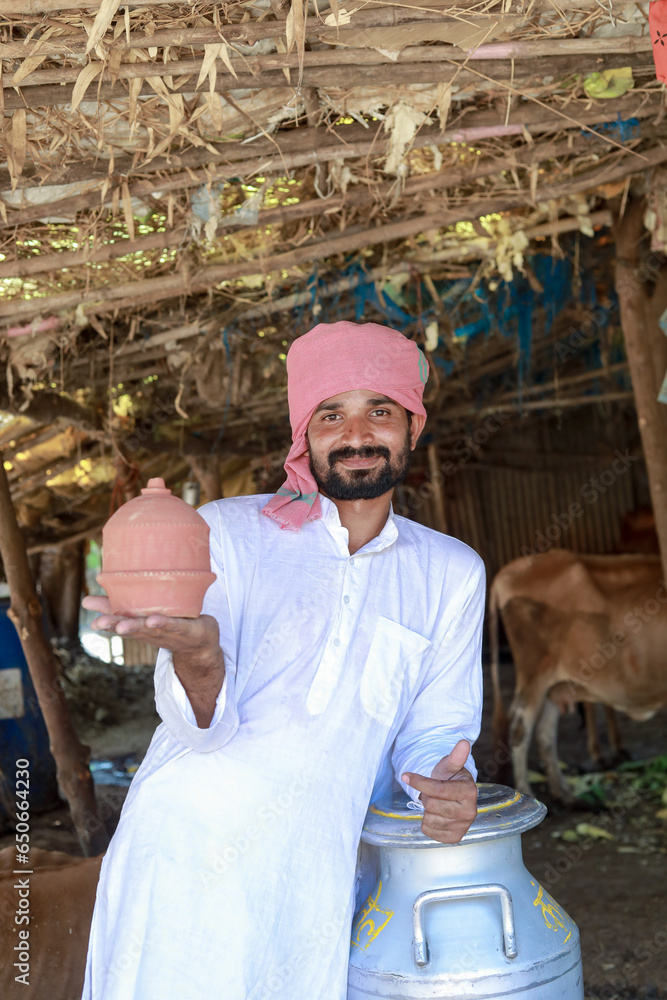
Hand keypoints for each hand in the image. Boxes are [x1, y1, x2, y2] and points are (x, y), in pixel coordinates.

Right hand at [82, 595, 220, 662]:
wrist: (201, 644)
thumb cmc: (172, 622)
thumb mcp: (148, 610)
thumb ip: (128, 598)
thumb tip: (100, 578)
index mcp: (140, 624)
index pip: (119, 618)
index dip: (104, 612)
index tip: (87, 605)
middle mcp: (150, 630)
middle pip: (130, 627)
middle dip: (113, 625)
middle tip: (98, 623)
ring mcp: (168, 631)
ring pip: (148, 629)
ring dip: (134, 628)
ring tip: (120, 626)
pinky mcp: (187, 629)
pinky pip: (174, 625)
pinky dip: (163, 623)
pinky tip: (153, 620)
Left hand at [402, 740, 477, 844]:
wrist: (453, 797)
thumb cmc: (449, 778)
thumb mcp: (449, 766)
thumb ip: (455, 756)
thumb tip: (464, 742)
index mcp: (469, 791)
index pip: (438, 789)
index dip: (419, 782)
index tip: (405, 775)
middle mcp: (470, 811)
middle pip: (431, 805)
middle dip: (426, 796)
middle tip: (432, 793)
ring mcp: (463, 826)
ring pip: (429, 818)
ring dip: (427, 810)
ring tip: (436, 803)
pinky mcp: (454, 837)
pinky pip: (428, 830)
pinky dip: (427, 822)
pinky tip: (436, 815)